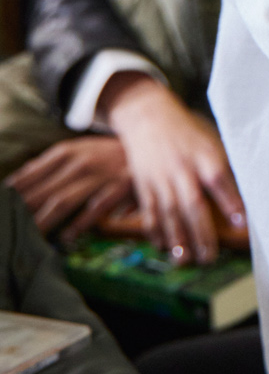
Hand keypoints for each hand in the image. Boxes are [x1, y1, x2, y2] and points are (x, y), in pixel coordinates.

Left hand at [11, 135, 136, 238]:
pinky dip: (81, 223)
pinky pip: (97, 207)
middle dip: (23, 212)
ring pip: (63, 200)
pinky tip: (67, 236)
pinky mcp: (120, 186)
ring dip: (44, 221)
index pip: (30, 175)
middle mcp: (79, 162)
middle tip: (9, 227)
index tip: (2, 207)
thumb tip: (16, 180)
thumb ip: (48, 165)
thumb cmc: (105, 151)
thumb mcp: (76, 149)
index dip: (13, 194)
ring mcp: (100, 174)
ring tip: (30, 236)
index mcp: (65, 152)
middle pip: (42, 191)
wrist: (148, 136)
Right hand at [97, 74, 245, 264]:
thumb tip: (253, 190)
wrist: (147, 116)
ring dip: (177, 238)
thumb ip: (226, 166)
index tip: (242, 224)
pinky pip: (149, 211)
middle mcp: (181, 168)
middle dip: (201, 233)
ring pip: (168, 212)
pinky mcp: (144, 184)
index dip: (231, 202)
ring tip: (185, 259)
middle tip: (210, 257)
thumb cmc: (189, 133)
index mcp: (204, 155)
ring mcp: (160, 177)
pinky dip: (155, 230)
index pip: (220, 180)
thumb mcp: (212, 141)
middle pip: (192, 203)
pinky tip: (163, 246)